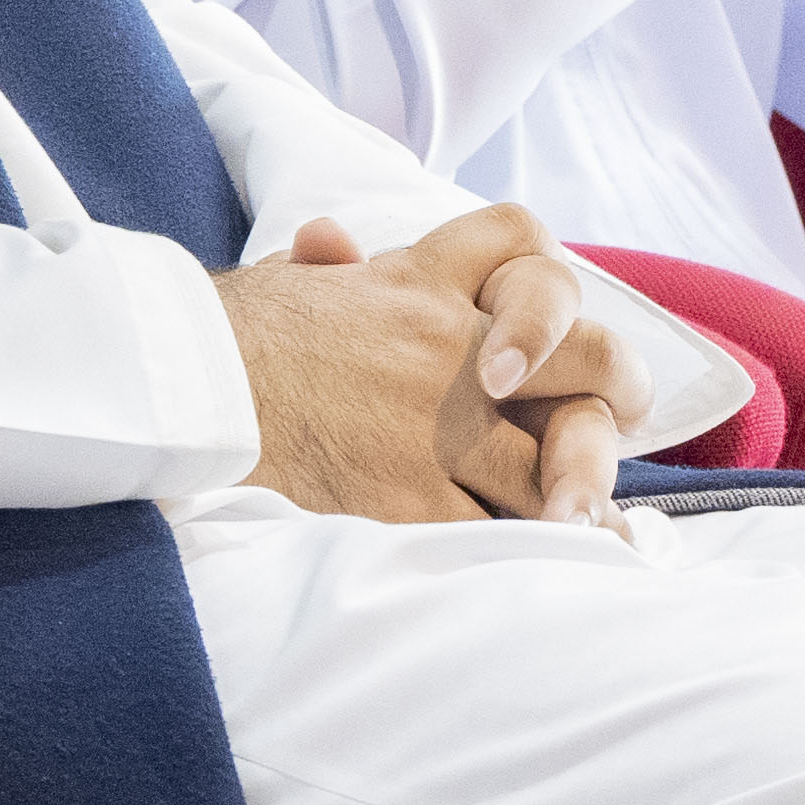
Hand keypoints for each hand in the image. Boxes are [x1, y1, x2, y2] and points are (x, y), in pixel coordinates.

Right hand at [211, 206, 656, 522]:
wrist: (182, 387)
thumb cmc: (222, 340)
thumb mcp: (284, 284)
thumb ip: (327, 269)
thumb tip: (330, 244)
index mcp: (418, 279)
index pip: (516, 238)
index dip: (551, 277)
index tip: (561, 329)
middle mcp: (450, 344)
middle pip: (581, 352)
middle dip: (615, 386)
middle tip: (623, 414)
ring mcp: (441, 424)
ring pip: (551, 459)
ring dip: (580, 493)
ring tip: (599, 525)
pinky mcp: (413, 496)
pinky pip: (496, 529)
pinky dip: (529, 549)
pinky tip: (554, 566)